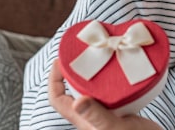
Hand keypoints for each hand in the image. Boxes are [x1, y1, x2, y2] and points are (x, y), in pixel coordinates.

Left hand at [48, 60, 162, 129]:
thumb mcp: (115, 128)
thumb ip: (97, 116)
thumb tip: (77, 102)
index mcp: (82, 121)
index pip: (57, 99)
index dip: (54, 79)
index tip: (61, 60)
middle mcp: (90, 117)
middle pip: (72, 91)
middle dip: (73, 71)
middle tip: (82, 53)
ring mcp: (105, 115)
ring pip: (91, 91)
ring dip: (92, 74)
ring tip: (100, 58)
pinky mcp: (120, 113)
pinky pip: (109, 92)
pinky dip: (110, 80)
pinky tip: (120, 72)